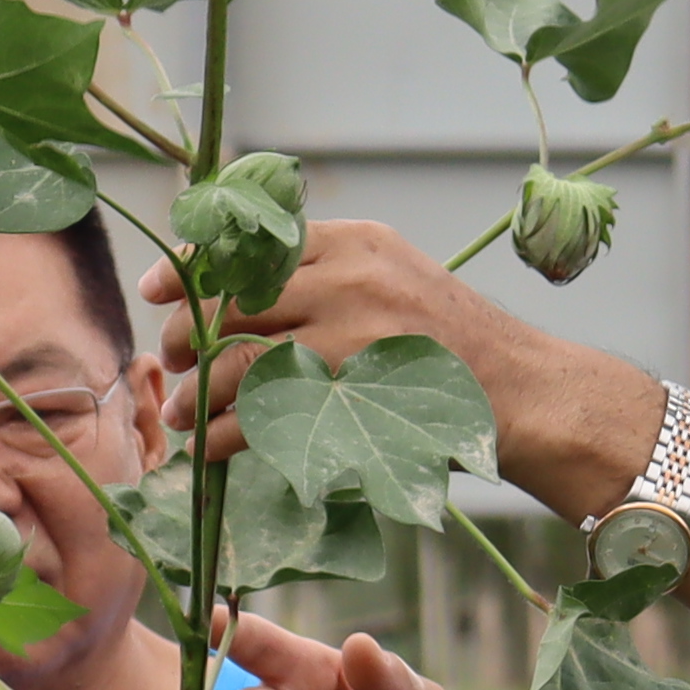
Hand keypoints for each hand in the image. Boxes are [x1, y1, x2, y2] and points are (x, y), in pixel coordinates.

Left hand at [148, 222, 656, 515]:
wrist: (530, 392)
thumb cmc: (459, 348)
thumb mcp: (398, 281)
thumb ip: (330, 277)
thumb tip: (239, 297)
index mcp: (356, 241)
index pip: (251, 242)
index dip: (192, 266)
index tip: (158, 290)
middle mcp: (349, 276)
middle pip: (233, 299)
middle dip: (191, 335)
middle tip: (178, 363)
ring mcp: (350, 334)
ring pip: (238, 359)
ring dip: (197, 394)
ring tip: (184, 415)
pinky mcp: (352, 393)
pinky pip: (258, 412)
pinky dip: (221, 434)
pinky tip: (209, 449)